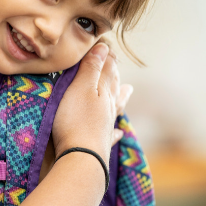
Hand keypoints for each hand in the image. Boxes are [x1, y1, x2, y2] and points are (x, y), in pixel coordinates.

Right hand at [52, 43, 118, 159]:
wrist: (81, 158)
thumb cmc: (77, 120)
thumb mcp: (81, 87)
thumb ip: (92, 68)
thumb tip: (104, 47)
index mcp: (104, 93)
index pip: (108, 70)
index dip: (107, 58)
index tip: (107, 47)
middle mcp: (109, 108)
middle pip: (114, 88)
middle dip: (115, 75)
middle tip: (118, 66)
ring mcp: (106, 127)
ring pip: (116, 109)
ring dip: (121, 98)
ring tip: (128, 90)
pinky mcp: (100, 144)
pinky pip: (111, 135)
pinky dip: (116, 132)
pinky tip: (120, 132)